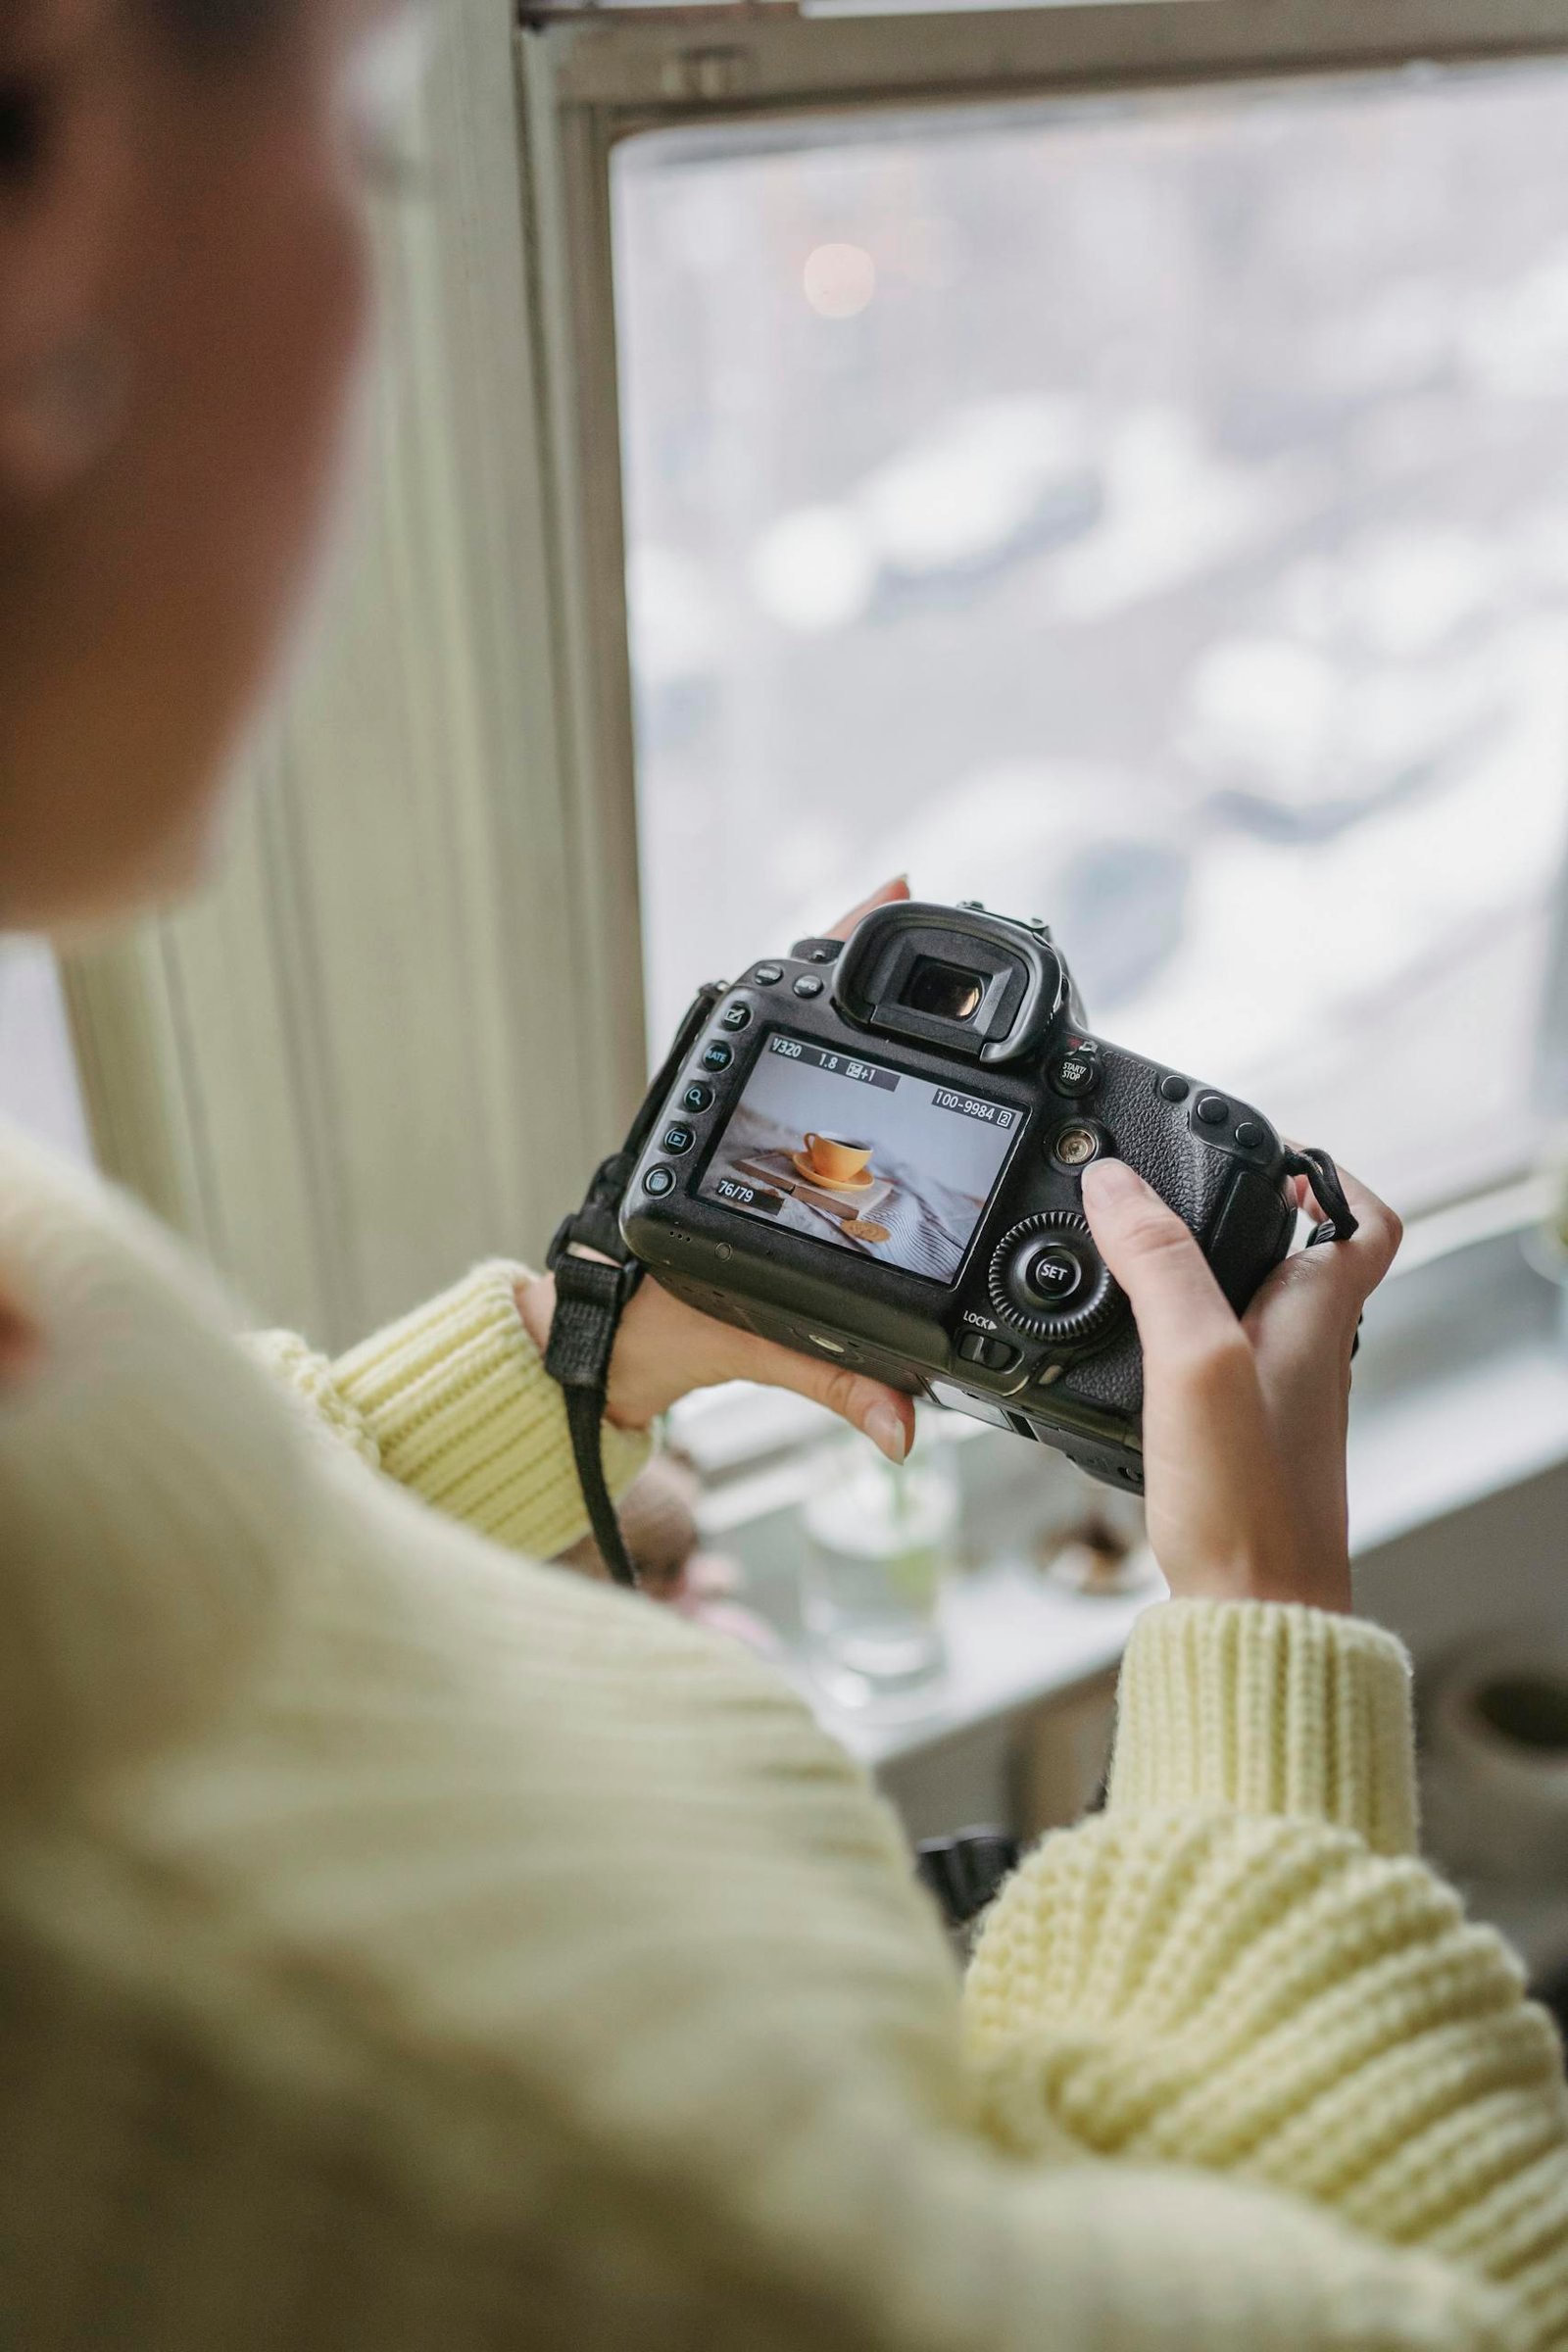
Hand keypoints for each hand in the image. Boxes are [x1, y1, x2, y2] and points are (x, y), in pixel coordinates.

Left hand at [519, 877, 917, 1464]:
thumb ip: (828, 1381)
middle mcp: (712, 1111)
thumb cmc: (644, 1335)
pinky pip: (791, 1082)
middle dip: (848, 944)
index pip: (773, 1016)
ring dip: (837, 987)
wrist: (594, 1357)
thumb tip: (901, 1418)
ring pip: (784, 1037)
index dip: (834, 950)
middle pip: (783, 1005)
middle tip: (913, 888)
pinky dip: (833, 1049)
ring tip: (902, 923)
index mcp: (709, 1137)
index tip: (890, 890)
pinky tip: (881, 1030)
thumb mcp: (741, 1349)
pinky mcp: (738, 1147)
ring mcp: (724, 1122)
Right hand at [1079, 1154, 1401, 1612]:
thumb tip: (1115, 1183)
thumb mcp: (1195, 1360)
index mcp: (1318, 1316)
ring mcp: (1273, 1401)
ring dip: (1197, 1275)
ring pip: (1247, 1311)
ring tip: (1127, 1256)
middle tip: (1167, 1194)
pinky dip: (1170, 1341)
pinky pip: (1211, 1364)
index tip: (1268, 1151)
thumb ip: (1159, 1265)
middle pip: (1296, 1258)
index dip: (1327, 1173)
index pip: (1362, 1221)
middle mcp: (1306, 1353)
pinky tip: (1121, 1358)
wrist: (1249, 1617)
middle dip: (1237, 1215)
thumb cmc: (1247, 1504)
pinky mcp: (1234, 1443)